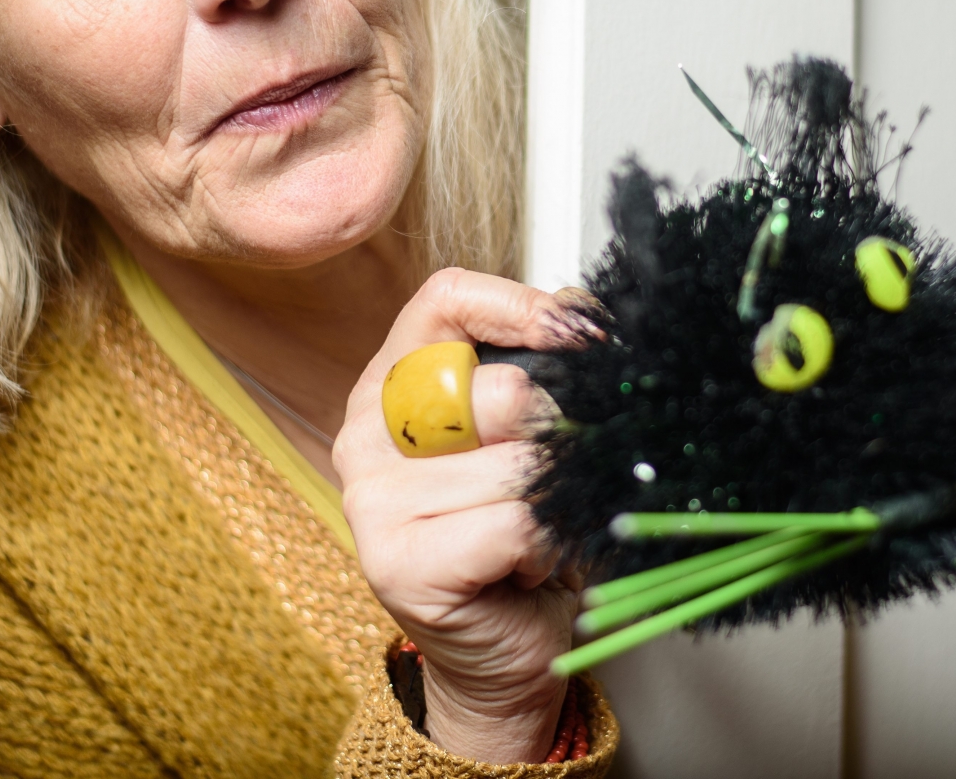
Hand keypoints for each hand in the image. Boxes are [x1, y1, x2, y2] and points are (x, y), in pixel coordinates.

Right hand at [335, 269, 592, 762]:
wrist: (504, 655)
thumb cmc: (518, 540)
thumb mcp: (523, 437)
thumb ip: (539, 372)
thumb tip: (587, 323)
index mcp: (391, 386)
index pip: (446, 300)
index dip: (522, 306)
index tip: (578, 335)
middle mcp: (367, 436)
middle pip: (498, 386)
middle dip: (553, 435)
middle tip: (551, 476)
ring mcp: (374, 502)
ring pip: (518, 464)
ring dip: (553, 503)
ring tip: (532, 532)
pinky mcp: (400, 562)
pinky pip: (517, 523)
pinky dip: (546, 546)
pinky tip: (526, 566)